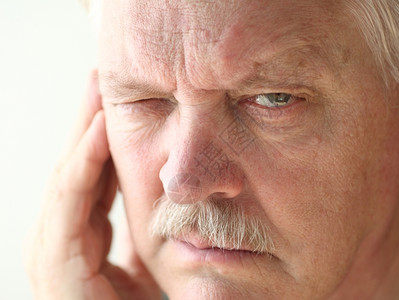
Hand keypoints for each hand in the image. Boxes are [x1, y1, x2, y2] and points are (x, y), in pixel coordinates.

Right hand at [25, 70, 160, 299]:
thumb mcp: (149, 263)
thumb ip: (147, 234)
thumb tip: (165, 198)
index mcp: (83, 237)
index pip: (91, 177)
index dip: (101, 138)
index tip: (116, 102)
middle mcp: (63, 238)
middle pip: (75, 167)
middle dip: (86, 120)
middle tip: (100, 76)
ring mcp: (54, 249)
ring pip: (69, 175)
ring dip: (82, 129)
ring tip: (97, 88)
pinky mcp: (56, 261)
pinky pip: (70, 201)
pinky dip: (83, 163)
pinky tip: (97, 129)